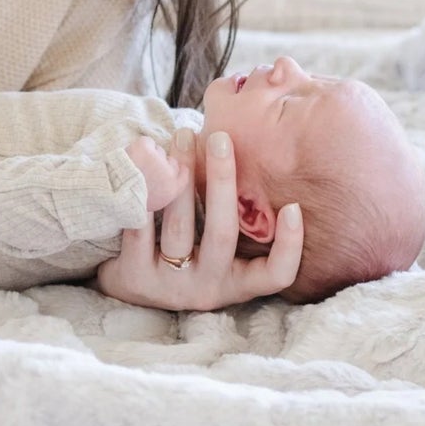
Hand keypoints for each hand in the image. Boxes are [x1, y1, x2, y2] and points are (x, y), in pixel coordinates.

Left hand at [95, 129, 302, 310]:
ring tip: (181, 137)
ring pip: (180, 226)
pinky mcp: (136, 277)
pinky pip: (142, 228)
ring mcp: (170, 286)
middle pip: (222, 234)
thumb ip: (235, 213)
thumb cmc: (186, 250)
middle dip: (223, 181)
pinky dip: (146, 193)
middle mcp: (207, 288)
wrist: (130, 284)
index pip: (276, 275)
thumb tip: (245, 147)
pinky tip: (148, 163)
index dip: (289, 245)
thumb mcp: (214, 243)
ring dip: (182, 176)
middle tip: (220, 138)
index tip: (294, 206)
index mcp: (236, 282)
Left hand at [124, 135, 187, 212]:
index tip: (166, 170)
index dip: (174, 170)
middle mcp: (170, 175)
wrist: (113, 194)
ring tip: (136, 165)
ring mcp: (158, 160)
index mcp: (173, 190)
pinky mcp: (146, 149)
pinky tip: (135, 154)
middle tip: (143, 171)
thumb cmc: (130, 200)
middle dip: (159, 164)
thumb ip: (165, 190)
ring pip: (159, 151)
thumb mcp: (153, 204)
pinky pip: (149, 142)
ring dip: (150, 155)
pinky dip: (143, 146)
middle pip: (172, 161)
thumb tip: (174, 173)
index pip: (184, 173)